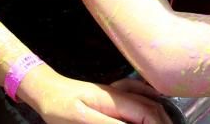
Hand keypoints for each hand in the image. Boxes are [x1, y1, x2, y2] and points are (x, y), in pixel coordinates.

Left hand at [21, 69, 171, 123]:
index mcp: (114, 100)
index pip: (148, 112)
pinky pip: (136, 95)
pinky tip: (151, 108)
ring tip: (165, 123)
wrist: (44, 89)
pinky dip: (149, 101)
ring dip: (158, 113)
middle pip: (151, 106)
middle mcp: (118, 94)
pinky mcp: (110, 96)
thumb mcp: (82, 119)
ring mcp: (115, 93)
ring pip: (146, 100)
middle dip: (164, 120)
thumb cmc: (58, 106)